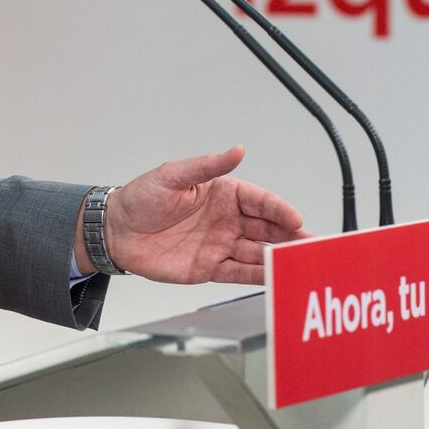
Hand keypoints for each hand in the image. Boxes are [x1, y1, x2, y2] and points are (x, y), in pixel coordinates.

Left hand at [77, 146, 306, 284]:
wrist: (116, 232)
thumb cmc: (141, 198)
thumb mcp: (172, 176)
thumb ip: (207, 166)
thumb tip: (237, 149)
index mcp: (222, 193)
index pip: (260, 201)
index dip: (279, 210)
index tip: (295, 219)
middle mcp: (227, 219)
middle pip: (266, 228)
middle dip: (291, 236)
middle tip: (313, 245)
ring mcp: (220, 245)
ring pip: (258, 252)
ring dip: (279, 259)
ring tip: (301, 266)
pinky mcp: (209, 268)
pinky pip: (239, 273)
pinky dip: (259, 277)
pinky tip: (276, 279)